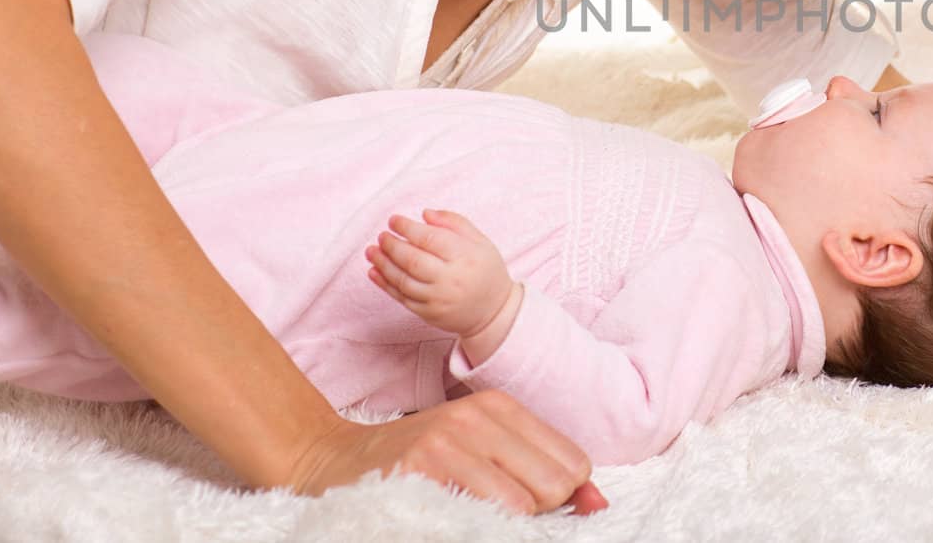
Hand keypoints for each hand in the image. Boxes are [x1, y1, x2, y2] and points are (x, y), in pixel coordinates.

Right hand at [287, 391, 607, 515]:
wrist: (333, 460)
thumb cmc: (419, 462)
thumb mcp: (485, 453)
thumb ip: (545, 475)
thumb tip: (599, 502)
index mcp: (500, 406)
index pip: (573, 464)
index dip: (558, 497)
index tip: (524, 502)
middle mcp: (477, 416)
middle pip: (555, 485)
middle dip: (537, 511)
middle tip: (492, 510)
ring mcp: (447, 440)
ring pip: (522, 504)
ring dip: (503, 523)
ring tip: (469, 514)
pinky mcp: (419, 470)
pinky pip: (479, 516)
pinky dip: (476, 526)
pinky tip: (450, 518)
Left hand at [367, 209, 512, 338]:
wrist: (493, 312)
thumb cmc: (486, 271)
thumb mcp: (480, 241)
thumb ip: (455, 223)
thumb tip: (425, 214)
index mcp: (465, 257)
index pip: (430, 238)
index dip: (407, 228)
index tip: (394, 220)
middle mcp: (450, 279)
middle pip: (412, 260)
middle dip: (392, 245)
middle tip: (381, 236)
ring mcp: (438, 299)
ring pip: (403, 280)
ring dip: (383, 264)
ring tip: (371, 251)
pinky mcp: (429, 314)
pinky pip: (402, 298)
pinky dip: (385, 285)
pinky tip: (374, 272)